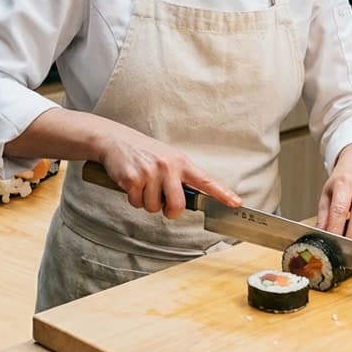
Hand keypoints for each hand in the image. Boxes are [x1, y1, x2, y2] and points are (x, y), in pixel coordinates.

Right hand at [98, 130, 240, 218]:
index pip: (206, 180)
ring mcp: (150, 172)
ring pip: (153, 208)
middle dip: (169, 211)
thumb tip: (196, 198)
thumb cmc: (145, 152)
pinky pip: (136, 203)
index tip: (236, 203)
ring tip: (142, 183)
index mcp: (181, 162)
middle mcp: (168, 166)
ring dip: (146, 202)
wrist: (116, 140)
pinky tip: (131, 183)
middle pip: (177, 206)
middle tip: (161, 201)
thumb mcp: (168, 158)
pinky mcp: (133, 178)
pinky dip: (132, 198)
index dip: (222, 193)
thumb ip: (182, 177)